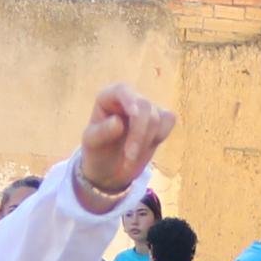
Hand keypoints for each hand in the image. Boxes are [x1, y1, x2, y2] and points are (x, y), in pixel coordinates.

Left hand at [74, 83, 178, 200]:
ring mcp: (146, 108)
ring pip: (158, 116)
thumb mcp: (92, 144)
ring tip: (131, 158)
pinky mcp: (160, 118)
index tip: (133, 114)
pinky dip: (160, 136)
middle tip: (130, 157)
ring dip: (147, 141)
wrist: (110, 170)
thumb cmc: (97, 153)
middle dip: (139, 133)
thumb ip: (102, 132)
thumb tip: (118, 122)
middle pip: (144, 106)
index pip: (122, 90)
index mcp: (108, 98)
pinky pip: (169, 120)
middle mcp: (128, 98)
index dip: (130, 100)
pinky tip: (146, 147)